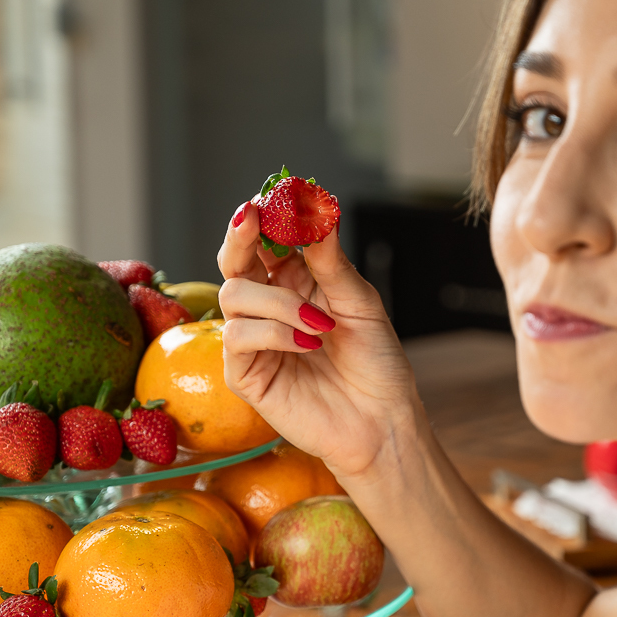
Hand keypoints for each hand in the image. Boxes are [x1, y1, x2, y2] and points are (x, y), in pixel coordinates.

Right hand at [216, 202, 418, 478]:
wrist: (382, 421)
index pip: (267, 241)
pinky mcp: (245, 374)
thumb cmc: (376, 363)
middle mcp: (270, 306)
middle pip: (234, 261)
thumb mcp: (360, 303)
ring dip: (277, 303)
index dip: (264, 217)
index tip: (271, 195)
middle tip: (251, 216)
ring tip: (320, 326)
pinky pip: (237, 337)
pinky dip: (272, 333)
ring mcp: (254, 340)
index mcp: (297, 283)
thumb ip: (330, 262)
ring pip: (234, 296)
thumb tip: (315, 211)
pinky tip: (308, 344)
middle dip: (240, 236)